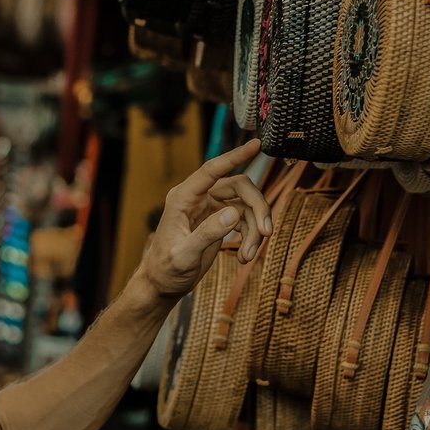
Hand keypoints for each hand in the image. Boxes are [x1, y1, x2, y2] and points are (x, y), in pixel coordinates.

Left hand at [134, 139, 271, 299]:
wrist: (163, 284)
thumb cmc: (166, 269)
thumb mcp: (184, 255)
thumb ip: (207, 233)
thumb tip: (233, 214)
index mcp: (183, 198)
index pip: (212, 170)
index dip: (235, 156)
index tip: (256, 144)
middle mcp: (198, 198)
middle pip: (239, 187)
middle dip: (257, 208)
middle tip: (266, 232)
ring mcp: (210, 208)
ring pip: (245, 205)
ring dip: (255, 229)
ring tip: (250, 255)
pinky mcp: (219, 221)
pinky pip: (244, 220)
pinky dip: (250, 237)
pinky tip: (246, 256)